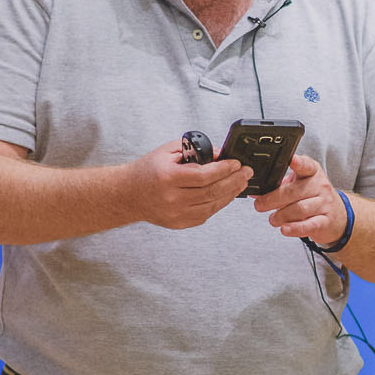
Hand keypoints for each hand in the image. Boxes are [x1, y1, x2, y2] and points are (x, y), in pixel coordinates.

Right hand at [128, 138, 249, 229]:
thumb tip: (219, 154)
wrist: (127, 195)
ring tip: (240, 183)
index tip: (236, 164)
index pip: (204, 175)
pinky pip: (205, 215)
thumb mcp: (168, 152)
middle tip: (246, 173)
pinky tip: (225, 195)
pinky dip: (218, 204)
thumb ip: (194, 150)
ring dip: (230, 194)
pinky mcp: (179, 223)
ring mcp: (176, 214)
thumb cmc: (147, 171)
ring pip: (212, 205)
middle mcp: (172, 198)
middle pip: (212, 192)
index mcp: (168, 177)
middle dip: (234, 181)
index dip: (224, 170)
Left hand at [253, 149, 347, 243]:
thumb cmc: (313, 197)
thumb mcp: (299, 186)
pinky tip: (284, 229)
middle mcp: (320, 186)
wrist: (339, 216)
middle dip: (273, 199)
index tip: (291, 160)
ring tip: (272, 219)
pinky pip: (309, 225)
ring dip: (281, 216)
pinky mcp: (325, 221)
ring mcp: (324, 204)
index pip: (306, 165)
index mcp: (313, 172)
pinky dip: (294, 228)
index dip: (299, 163)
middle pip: (294, 191)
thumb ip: (279, 187)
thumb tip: (256, 193)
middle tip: (259, 205)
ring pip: (300, 209)